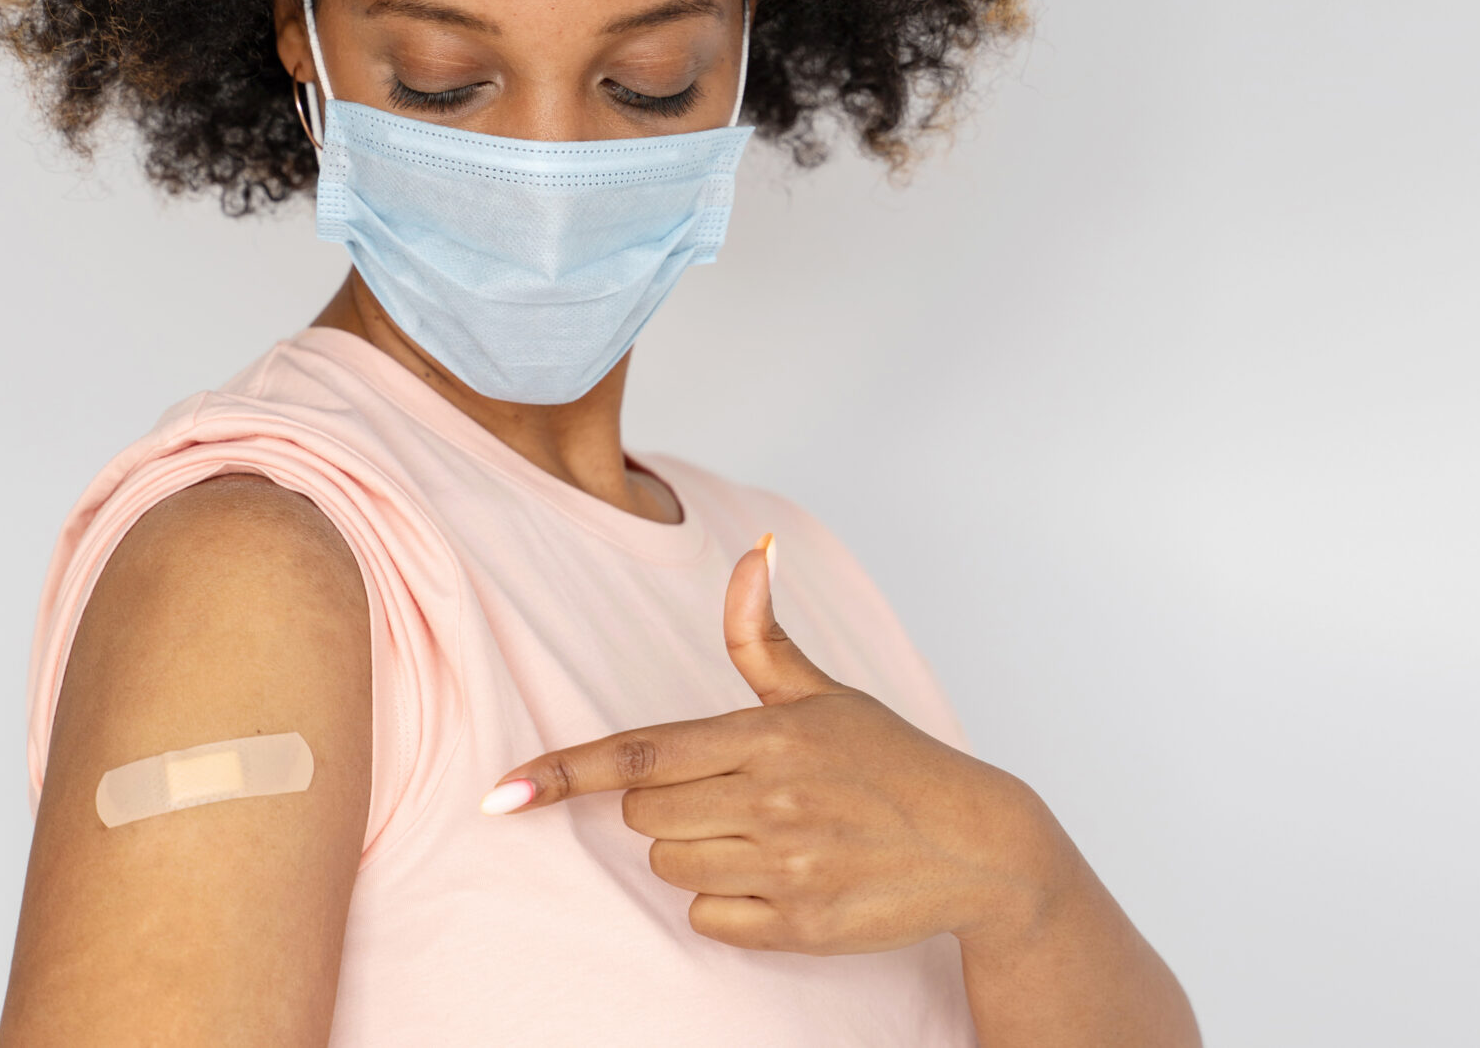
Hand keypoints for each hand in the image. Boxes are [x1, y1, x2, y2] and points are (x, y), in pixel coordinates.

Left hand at [480, 534, 1068, 956]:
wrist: (979, 846)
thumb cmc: (891, 761)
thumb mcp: (825, 694)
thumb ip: (763, 635)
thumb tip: (753, 553)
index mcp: (765, 736)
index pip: (637, 755)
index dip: (561, 772)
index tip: (500, 793)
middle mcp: (770, 803)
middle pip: (640, 813)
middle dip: (662, 803)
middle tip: (725, 792)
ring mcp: (786, 867)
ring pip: (669, 864)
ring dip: (693, 849)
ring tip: (759, 832)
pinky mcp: (800, 925)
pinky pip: (709, 917)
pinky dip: (726, 901)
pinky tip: (776, 876)